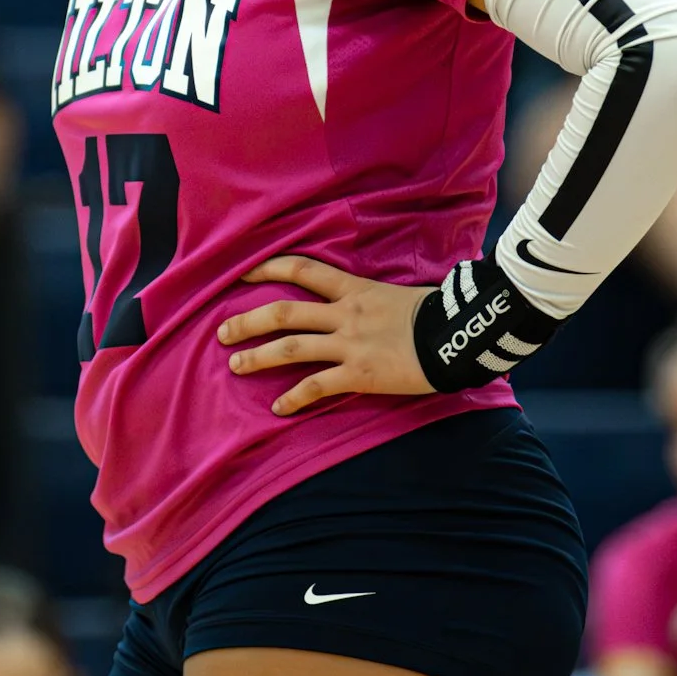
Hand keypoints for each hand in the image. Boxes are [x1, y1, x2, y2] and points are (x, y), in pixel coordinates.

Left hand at [218, 255, 432, 414]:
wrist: (454, 338)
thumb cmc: (432, 314)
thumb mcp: (394, 294)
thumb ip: (366, 298)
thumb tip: (352, 301)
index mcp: (353, 289)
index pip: (303, 269)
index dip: (269, 268)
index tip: (243, 273)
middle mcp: (344, 314)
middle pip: (283, 312)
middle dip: (248, 322)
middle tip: (222, 332)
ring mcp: (349, 344)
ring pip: (290, 348)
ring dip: (258, 357)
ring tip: (235, 366)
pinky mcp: (358, 375)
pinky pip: (317, 386)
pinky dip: (294, 397)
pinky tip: (278, 407)